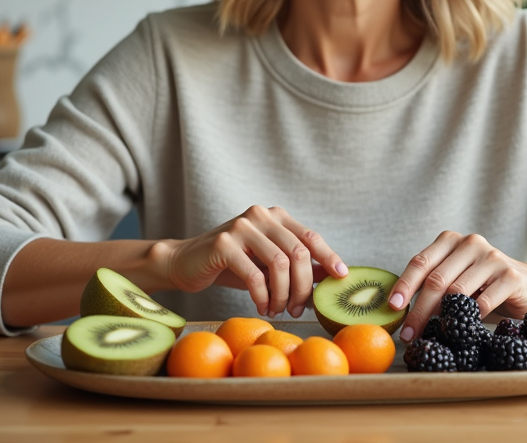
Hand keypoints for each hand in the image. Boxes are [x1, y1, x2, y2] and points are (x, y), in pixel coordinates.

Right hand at [156, 205, 346, 318]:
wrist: (185, 263)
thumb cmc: (231, 266)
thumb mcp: (267, 266)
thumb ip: (296, 267)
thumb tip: (330, 279)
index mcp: (275, 216)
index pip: (310, 237)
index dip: (329, 257)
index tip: (341, 278)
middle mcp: (261, 215)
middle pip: (298, 253)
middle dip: (302, 287)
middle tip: (298, 310)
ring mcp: (242, 226)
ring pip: (279, 264)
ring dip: (283, 295)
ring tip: (278, 310)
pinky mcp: (223, 243)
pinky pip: (254, 275)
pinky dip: (262, 297)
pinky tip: (261, 307)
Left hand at [388, 231, 526, 340]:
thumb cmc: (487, 286)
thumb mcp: (458, 279)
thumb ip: (434, 284)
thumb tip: (399, 308)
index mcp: (451, 240)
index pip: (421, 262)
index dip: (404, 285)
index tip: (392, 307)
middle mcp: (471, 243)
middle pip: (436, 279)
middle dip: (418, 310)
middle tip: (408, 333)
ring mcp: (492, 257)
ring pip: (457, 291)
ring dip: (441, 318)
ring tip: (433, 335)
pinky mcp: (511, 274)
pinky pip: (484, 300)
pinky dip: (472, 317)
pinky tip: (466, 328)